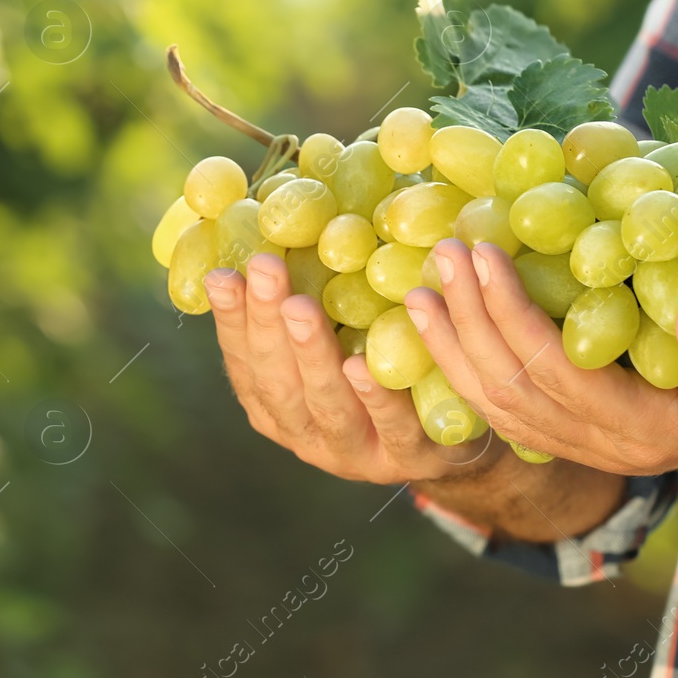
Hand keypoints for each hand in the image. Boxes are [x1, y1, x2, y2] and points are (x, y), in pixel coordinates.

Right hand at [203, 252, 502, 484]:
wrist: (454, 436)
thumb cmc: (382, 367)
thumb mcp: (341, 334)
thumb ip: (311, 296)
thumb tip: (281, 218)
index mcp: (277, 405)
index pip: (245, 361)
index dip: (231, 321)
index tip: (223, 275)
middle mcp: (306, 433)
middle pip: (278, 382)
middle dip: (267, 324)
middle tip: (264, 269)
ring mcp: (355, 452)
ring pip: (326, 407)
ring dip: (310, 355)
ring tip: (299, 307)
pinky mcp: (407, 459)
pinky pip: (390, 427)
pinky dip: (373, 397)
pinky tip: (360, 364)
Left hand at [404, 239, 677, 474]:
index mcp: (651, 433)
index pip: (558, 375)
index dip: (514, 315)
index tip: (484, 253)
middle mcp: (610, 451)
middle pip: (514, 393)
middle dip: (468, 324)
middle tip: (440, 256)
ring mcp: (591, 448)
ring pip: (499, 408)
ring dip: (452, 349)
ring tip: (417, 290)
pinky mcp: (581, 432)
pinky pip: (508, 408)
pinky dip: (468, 368)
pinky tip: (441, 328)